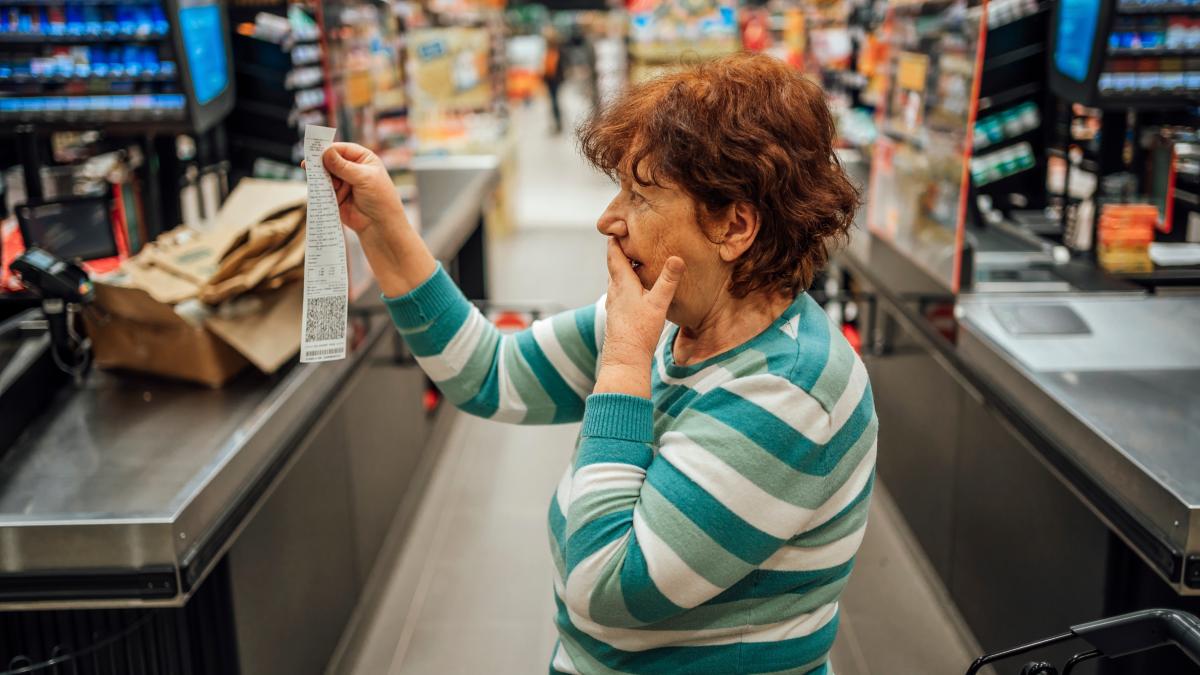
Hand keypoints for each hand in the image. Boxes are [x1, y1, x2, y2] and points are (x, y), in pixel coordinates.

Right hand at [303, 143, 402, 234]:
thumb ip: (344, 166)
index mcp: (362, 158)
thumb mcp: (364, 178)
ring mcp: (342, 182)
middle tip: (310, 167)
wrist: (380, 225)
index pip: (342, 149)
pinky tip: (323, 192)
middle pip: (330, 160)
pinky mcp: (335, 195)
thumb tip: (326, 152)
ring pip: (324, 175)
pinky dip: (321, 190)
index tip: (315, 152)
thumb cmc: (380, 199)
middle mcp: (351, 168)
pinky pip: (323, 189)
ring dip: (323, 179)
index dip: (328, 149)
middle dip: (322, 165)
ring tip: (330, 186)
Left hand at [595, 238, 684, 397]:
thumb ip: (668, 280)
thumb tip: (677, 257)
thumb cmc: (639, 331)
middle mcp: (614, 291)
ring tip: (638, 260)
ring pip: (618, 279)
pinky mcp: (618, 316)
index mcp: (621, 283)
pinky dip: (628, 283)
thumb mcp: (658, 303)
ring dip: (626, 268)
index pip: (614, 254)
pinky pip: (622, 292)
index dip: (615, 239)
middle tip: (632, 237)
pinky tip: (638, 290)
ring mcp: (615, 304)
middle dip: (622, 251)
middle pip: (615, 265)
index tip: (619, 225)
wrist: (625, 360)